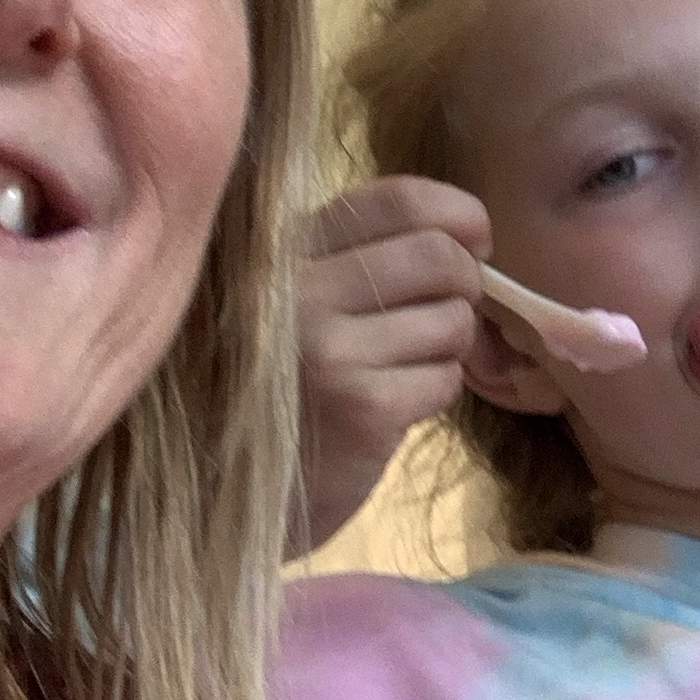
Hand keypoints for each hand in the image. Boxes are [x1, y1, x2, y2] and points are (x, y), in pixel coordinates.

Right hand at [290, 177, 491, 552]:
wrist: (224, 500)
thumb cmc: (279, 387)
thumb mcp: (301, 300)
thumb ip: (366, 257)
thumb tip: (476, 245)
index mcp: (284, 248)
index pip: (401, 198)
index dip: (461, 217)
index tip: (474, 245)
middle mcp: (297, 287)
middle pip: (441, 257)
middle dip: (466, 289)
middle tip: (446, 318)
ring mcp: (327, 347)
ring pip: (452, 321)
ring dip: (446, 350)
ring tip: (397, 371)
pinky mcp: (362, 406)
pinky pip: (444, 379)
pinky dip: (433, 393)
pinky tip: (387, 409)